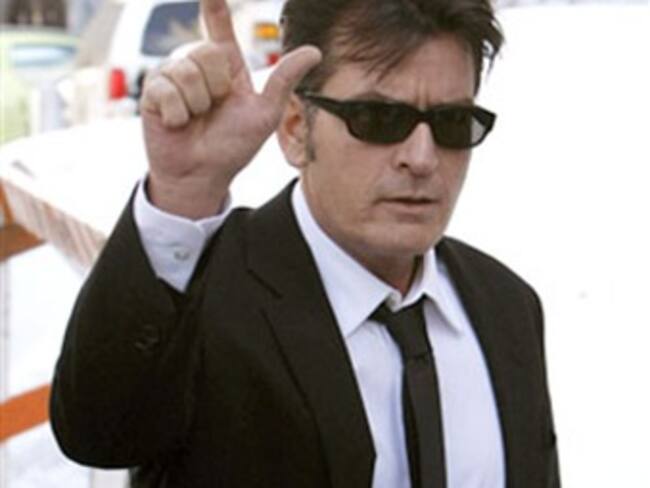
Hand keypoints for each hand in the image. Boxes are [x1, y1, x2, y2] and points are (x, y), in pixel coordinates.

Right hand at [140, 0, 321, 218]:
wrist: (202, 174)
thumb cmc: (233, 147)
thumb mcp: (265, 113)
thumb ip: (284, 80)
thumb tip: (314, 51)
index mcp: (227, 68)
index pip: (220, 28)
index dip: (215, 6)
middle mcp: (199, 68)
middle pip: (206, 51)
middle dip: (216, 87)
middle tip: (214, 110)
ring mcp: (174, 78)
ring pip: (186, 71)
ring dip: (197, 104)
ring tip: (195, 119)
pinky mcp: (153, 93)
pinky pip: (166, 90)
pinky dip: (178, 113)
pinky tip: (178, 124)